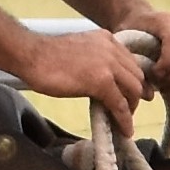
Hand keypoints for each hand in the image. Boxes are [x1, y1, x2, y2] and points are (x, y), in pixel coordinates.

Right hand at [13, 24, 149, 128]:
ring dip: (132, 109)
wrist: (31, 55)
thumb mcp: (79, 51)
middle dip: (136, 96)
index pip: (131, 62)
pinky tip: (124, 130)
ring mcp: (108, 64)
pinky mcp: (101, 81)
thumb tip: (99, 80)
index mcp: (107, 39)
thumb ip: (94, 60)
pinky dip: (125, 119)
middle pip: (137, 76)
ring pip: (134, 90)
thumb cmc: (46, 56)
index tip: (133, 95)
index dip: (134, 81)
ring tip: (124, 122)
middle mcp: (112, 49)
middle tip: (129, 111)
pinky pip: (120, 104)